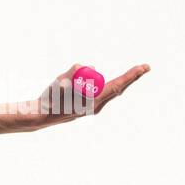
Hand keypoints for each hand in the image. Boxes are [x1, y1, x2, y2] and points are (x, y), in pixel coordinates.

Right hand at [15, 62, 150, 129]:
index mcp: (92, 102)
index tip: (144, 67)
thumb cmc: (49, 100)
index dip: (131, 76)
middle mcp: (96, 107)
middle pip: (114, 88)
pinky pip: (95, 92)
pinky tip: (74, 90)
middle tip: (143, 68)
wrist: (40, 116)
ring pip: (102, 89)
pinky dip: (91, 86)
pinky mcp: (88, 107)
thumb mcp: (59, 82)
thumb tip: (87, 67)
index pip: (116, 86)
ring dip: (96, 82)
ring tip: (73, 87)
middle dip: (126, 78)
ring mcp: (92, 108)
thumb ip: (74, 72)